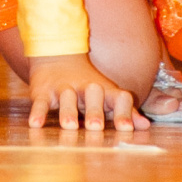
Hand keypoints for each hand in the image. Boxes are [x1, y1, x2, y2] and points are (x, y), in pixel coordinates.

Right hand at [23, 54, 137, 132]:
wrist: (56, 52)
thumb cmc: (87, 84)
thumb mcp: (107, 94)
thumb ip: (125, 110)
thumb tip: (146, 126)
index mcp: (104, 90)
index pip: (118, 98)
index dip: (124, 112)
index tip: (126, 128)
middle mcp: (86, 87)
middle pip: (93, 96)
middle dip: (94, 111)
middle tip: (96, 127)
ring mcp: (64, 88)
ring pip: (67, 98)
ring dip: (67, 112)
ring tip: (69, 126)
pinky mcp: (44, 90)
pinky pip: (41, 102)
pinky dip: (38, 113)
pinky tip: (35, 125)